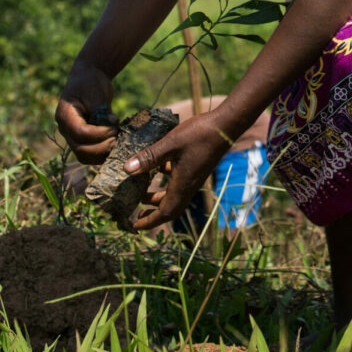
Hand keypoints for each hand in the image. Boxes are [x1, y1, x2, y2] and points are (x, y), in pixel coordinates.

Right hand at [55, 62, 118, 163]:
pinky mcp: (82, 140)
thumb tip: (110, 127)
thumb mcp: (97, 94)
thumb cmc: (90, 82)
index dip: (100, 134)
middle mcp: (65, 130)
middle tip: (117, 138)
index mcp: (65, 116)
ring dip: (103, 153)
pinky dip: (103, 152)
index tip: (114, 127)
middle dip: (102, 147)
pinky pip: (91, 154)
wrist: (87, 78)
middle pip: (81, 151)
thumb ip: (101, 112)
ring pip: (85, 157)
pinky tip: (115, 142)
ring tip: (117, 141)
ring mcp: (72, 137)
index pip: (81, 133)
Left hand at [124, 112, 230, 229]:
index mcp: (183, 185)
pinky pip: (178, 180)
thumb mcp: (170, 144)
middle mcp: (188, 185)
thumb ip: (149, 157)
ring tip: (142, 193)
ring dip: (158, 196)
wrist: (225, 126)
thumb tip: (127, 170)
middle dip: (152, 212)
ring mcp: (193, 176)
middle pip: (169, 206)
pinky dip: (165, 179)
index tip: (135, 225)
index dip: (150, 221)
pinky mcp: (195, 166)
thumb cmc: (199, 135)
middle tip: (136, 212)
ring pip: (173, 193)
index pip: (165, 213)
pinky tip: (156, 167)